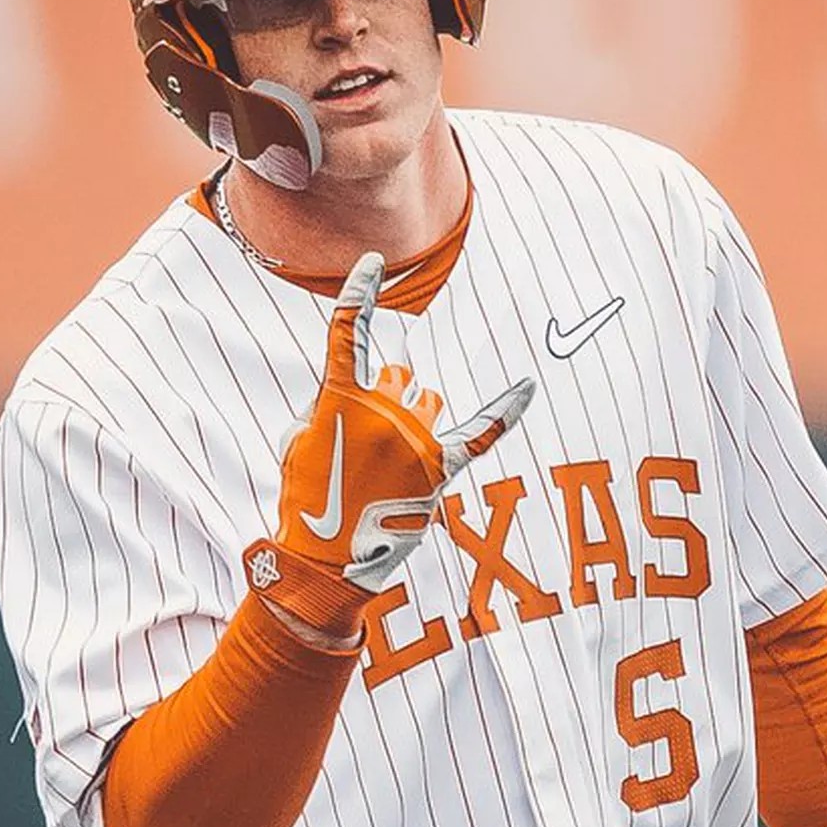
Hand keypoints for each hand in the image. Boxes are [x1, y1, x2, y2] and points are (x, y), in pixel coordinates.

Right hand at [247, 251, 534, 638]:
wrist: (327, 561)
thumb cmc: (306, 501)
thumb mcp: (298, 442)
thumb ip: (327, 408)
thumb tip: (361, 399)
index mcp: (341, 399)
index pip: (351, 331)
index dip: (360, 293)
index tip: (371, 264)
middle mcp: (384, 412)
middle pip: (398, 380)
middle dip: (382, 405)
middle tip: (362, 456)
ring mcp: (415, 440)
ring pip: (428, 402)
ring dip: (412, 422)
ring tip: (390, 468)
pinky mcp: (440, 469)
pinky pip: (481, 433)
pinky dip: (505, 410)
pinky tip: (528, 386)